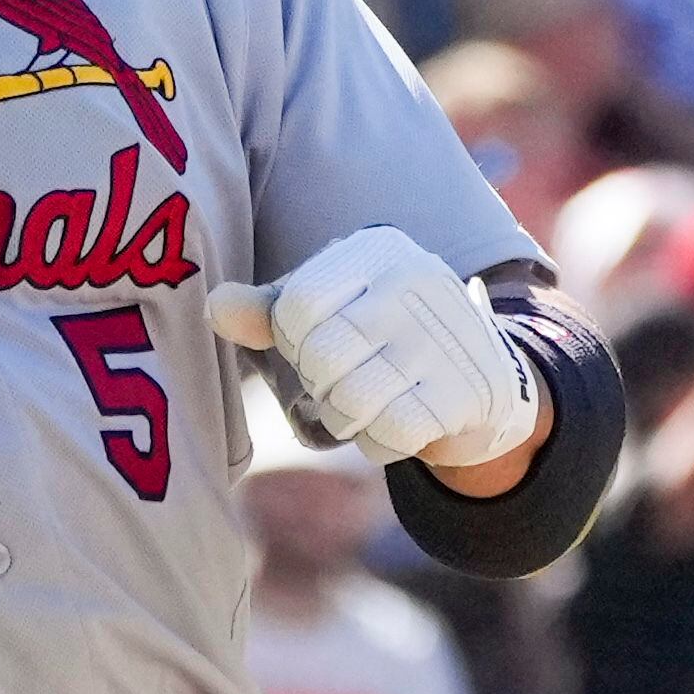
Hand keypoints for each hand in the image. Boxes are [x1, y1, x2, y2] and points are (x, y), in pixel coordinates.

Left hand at [208, 227, 540, 467]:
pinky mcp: (467, 392)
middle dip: (319, 382)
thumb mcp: (323, 311)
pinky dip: (380, 443)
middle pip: (322, 355)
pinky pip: (392, 434)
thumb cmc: (376, 336)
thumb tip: (215, 306)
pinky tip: (395, 423)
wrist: (478, 378)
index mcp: (376, 250)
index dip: (292, 340)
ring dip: (345, 417)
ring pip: (353, 400)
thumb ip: (264, 310)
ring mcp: (445, 337)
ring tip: (364, 402)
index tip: (313, 343)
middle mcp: (416, 280)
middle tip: (340, 380)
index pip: (297, 305)